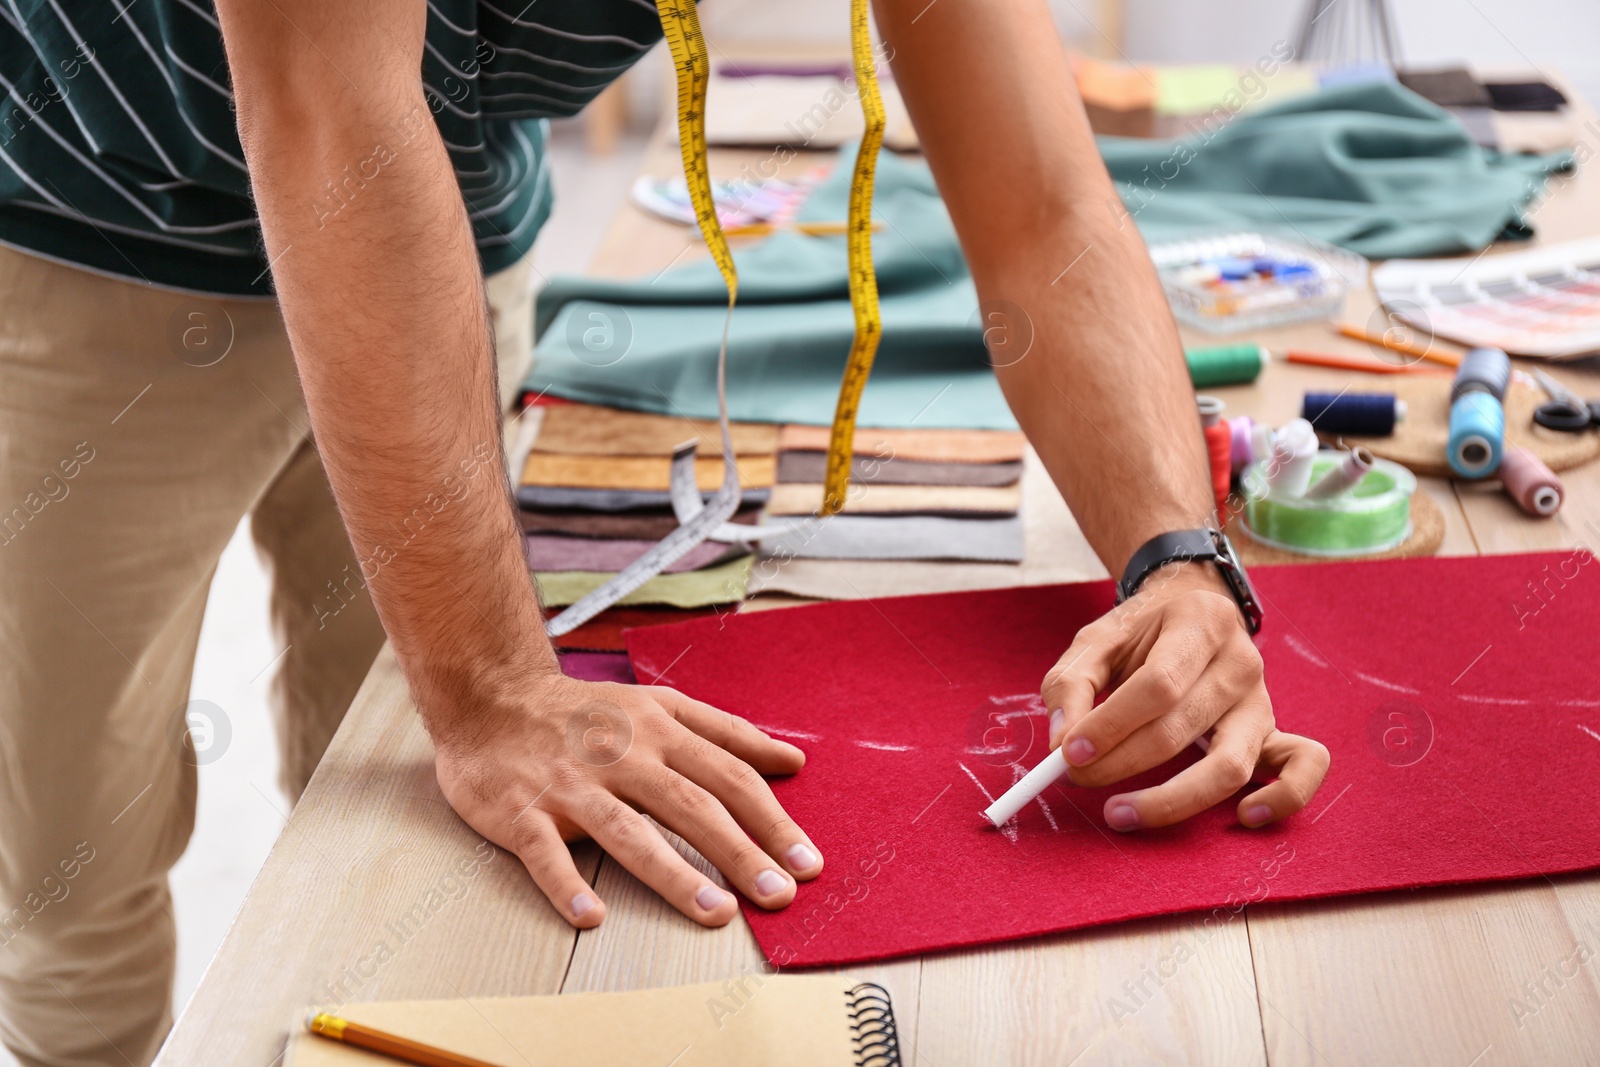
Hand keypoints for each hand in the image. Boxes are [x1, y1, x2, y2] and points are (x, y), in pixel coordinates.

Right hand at [433, 673, 822, 927]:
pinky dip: (566, 884)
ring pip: (628, 832)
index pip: (727, 777)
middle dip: (742, 852)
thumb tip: (791, 759)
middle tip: (781, 894)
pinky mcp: (523, 812)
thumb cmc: (585, 711)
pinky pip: (546, 853)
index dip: (771, 819)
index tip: (807, 860)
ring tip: (717, 913)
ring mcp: (572, 786)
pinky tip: (591, 915)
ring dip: (675, 874)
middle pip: (691, 806)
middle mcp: (622, 757)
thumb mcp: (660, 705)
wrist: (491, 696)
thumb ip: (726, 732)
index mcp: (659, 732)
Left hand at [1043, 562, 1329, 830]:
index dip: (1111, 725)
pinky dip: (1283, 797)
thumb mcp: (1096, 640)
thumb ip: (1070, 684)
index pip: (1157, 685)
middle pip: (1182, 729)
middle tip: (1075, 777)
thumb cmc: (1140, 631)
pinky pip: (1302, 765)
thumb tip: (1060, 742)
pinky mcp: (1274, 730)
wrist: (1191, 609)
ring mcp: (1262, 700)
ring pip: (1231, 764)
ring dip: (1172, 800)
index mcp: (1198, 623)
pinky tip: (1242, 816)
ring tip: (1120, 813)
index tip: (1068, 753)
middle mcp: (1240, 662)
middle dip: (1120, 763)